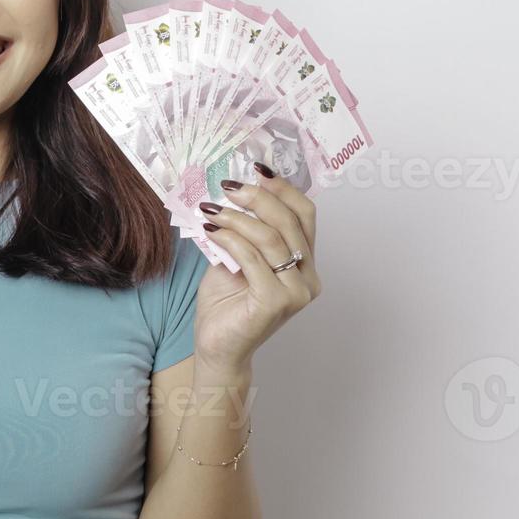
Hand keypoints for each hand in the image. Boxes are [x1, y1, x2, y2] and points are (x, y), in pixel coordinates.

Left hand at [191, 162, 321, 376]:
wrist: (217, 348)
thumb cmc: (226, 305)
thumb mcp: (235, 258)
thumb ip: (244, 232)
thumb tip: (231, 193)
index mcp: (305, 263)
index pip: (305, 215)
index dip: (284, 188)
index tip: (257, 170)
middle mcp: (309, 277)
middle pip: (289, 221)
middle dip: (257, 198)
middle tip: (228, 187)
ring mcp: (296, 291)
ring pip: (270, 238)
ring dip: (237, 218)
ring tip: (210, 211)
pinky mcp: (276, 302)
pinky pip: (253, 258)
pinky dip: (230, 239)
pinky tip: (211, 232)